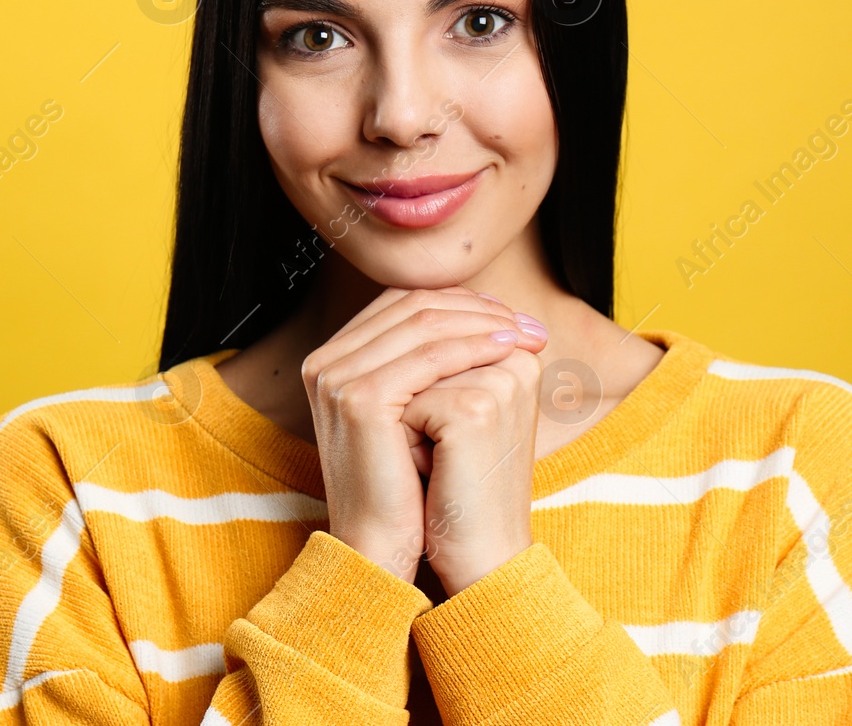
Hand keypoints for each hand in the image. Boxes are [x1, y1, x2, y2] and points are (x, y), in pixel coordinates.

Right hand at [301, 286, 542, 581]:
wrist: (380, 549)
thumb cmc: (405, 487)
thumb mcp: (413, 414)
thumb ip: (428, 366)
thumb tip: (487, 318)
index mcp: (334, 358)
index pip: (403, 303)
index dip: (460, 302)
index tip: (509, 316)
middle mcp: (326, 361)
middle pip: (413, 306)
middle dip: (477, 307)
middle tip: (525, 323)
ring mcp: (338, 377)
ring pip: (424, 325)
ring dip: (482, 322)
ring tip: (524, 335)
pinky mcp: (359, 399)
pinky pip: (428, 357)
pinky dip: (473, 346)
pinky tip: (506, 351)